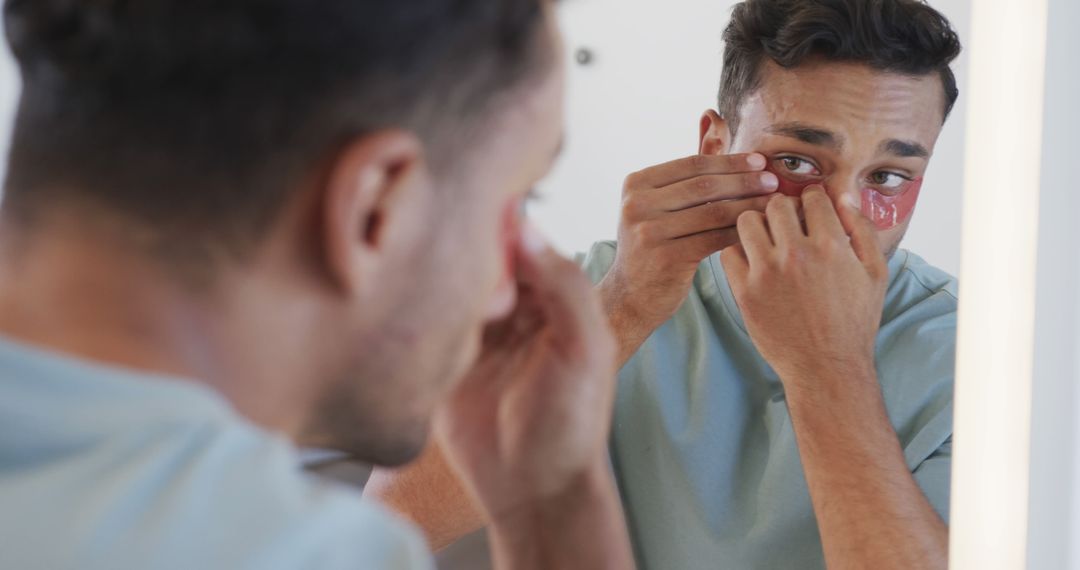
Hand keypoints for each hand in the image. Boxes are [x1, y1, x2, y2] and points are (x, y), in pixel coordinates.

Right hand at [434, 223, 617, 520]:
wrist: (534, 490)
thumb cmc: (572, 423)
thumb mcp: (584, 350)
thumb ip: (565, 288)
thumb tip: (526, 228)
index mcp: (555, 299)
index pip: (524, 245)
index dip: (504, 234)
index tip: (481, 227)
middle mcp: (514, 310)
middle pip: (483, 260)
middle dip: (468, 257)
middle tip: (459, 271)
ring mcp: (476, 333)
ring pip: (452, 286)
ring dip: (441, 284)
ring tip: (437, 294)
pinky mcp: (443, 359)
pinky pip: (426, 323)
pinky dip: (419, 314)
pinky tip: (414, 314)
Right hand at [600, 154, 777, 357]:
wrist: (631, 295)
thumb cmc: (654, 243)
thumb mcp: (663, 202)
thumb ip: (691, 163)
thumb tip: (714, 115)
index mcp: (636, 184)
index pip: (692, 164)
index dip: (730, 161)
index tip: (761, 161)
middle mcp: (636, 204)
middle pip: (702, 185)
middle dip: (743, 181)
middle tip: (774, 181)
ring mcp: (648, 231)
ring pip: (711, 211)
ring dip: (748, 205)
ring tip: (774, 203)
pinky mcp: (665, 258)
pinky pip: (713, 238)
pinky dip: (740, 232)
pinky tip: (761, 230)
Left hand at [719, 186, 887, 386]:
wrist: (827, 367)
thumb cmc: (854, 321)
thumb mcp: (875, 273)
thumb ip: (862, 230)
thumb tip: (844, 197)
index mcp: (831, 245)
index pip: (811, 196)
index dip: (811, 199)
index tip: (808, 210)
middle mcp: (796, 254)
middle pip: (776, 204)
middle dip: (783, 208)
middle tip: (786, 224)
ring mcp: (767, 273)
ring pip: (747, 221)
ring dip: (757, 224)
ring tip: (766, 238)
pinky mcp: (745, 292)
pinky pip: (729, 252)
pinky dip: (738, 250)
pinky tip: (752, 260)